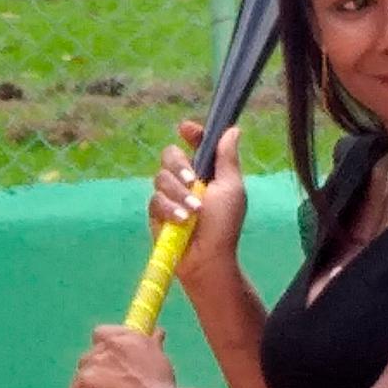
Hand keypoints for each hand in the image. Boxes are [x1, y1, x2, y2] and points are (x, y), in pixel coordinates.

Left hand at [67, 325, 177, 387]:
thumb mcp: (160, 360)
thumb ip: (151, 345)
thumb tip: (157, 333)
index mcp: (122, 338)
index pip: (101, 334)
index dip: (104, 348)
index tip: (111, 360)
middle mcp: (103, 349)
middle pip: (89, 358)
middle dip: (97, 373)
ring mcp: (90, 369)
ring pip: (81, 378)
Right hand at [151, 122, 245, 288]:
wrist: (207, 258)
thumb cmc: (224, 224)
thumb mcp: (231, 188)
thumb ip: (227, 159)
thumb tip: (233, 129)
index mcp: (206, 172)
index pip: (195, 145)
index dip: (191, 134)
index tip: (185, 129)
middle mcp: (186, 180)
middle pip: (170, 155)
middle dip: (179, 166)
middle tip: (192, 181)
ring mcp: (169, 196)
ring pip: (161, 178)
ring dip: (179, 194)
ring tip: (193, 212)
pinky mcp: (156, 213)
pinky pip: (155, 200)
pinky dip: (169, 209)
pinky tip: (181, 221)